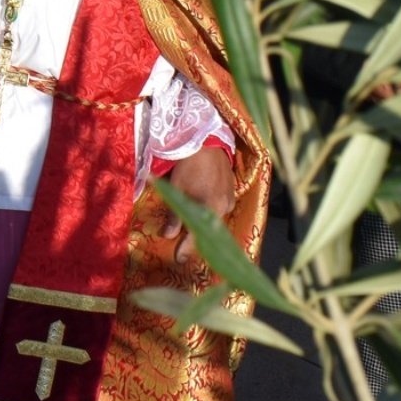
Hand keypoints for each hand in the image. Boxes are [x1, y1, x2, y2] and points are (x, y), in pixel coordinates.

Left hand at [161, 147, 235, 264]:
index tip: (178, 260)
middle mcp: (224, 207)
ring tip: (190, 230)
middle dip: (195, 239)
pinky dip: (210, 212)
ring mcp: (230, 199)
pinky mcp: (231, 190)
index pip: (197, 236)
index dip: (187, 249)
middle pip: (208, 229)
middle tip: (182, 248)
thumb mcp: (177, 189)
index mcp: (211, 209)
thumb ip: (175, 215)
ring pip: (215, 219)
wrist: (207, 140)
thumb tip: (168, 236)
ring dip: (203, 224)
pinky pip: (220, 208)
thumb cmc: (189, 164)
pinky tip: (202, 210)